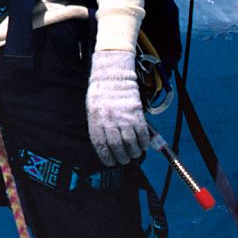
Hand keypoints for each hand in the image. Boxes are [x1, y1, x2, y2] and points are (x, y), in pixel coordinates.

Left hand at [85, 49, 149, 166]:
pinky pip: (142, 133)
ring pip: (131, 143)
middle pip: (117, 147)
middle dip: (122, 158)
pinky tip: (143, 145)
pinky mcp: (136, 114)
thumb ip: (99, 127)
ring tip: (134, 154)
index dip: (107, 157)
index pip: (101, 146)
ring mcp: (123, 118)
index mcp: (96, 121)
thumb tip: (107, 146)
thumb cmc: (101, 93)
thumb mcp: (93, 110)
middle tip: (125, 160)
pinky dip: (143, 143)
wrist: (113, 75)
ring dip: (134, 152)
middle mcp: (109, 121)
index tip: (111, 162)